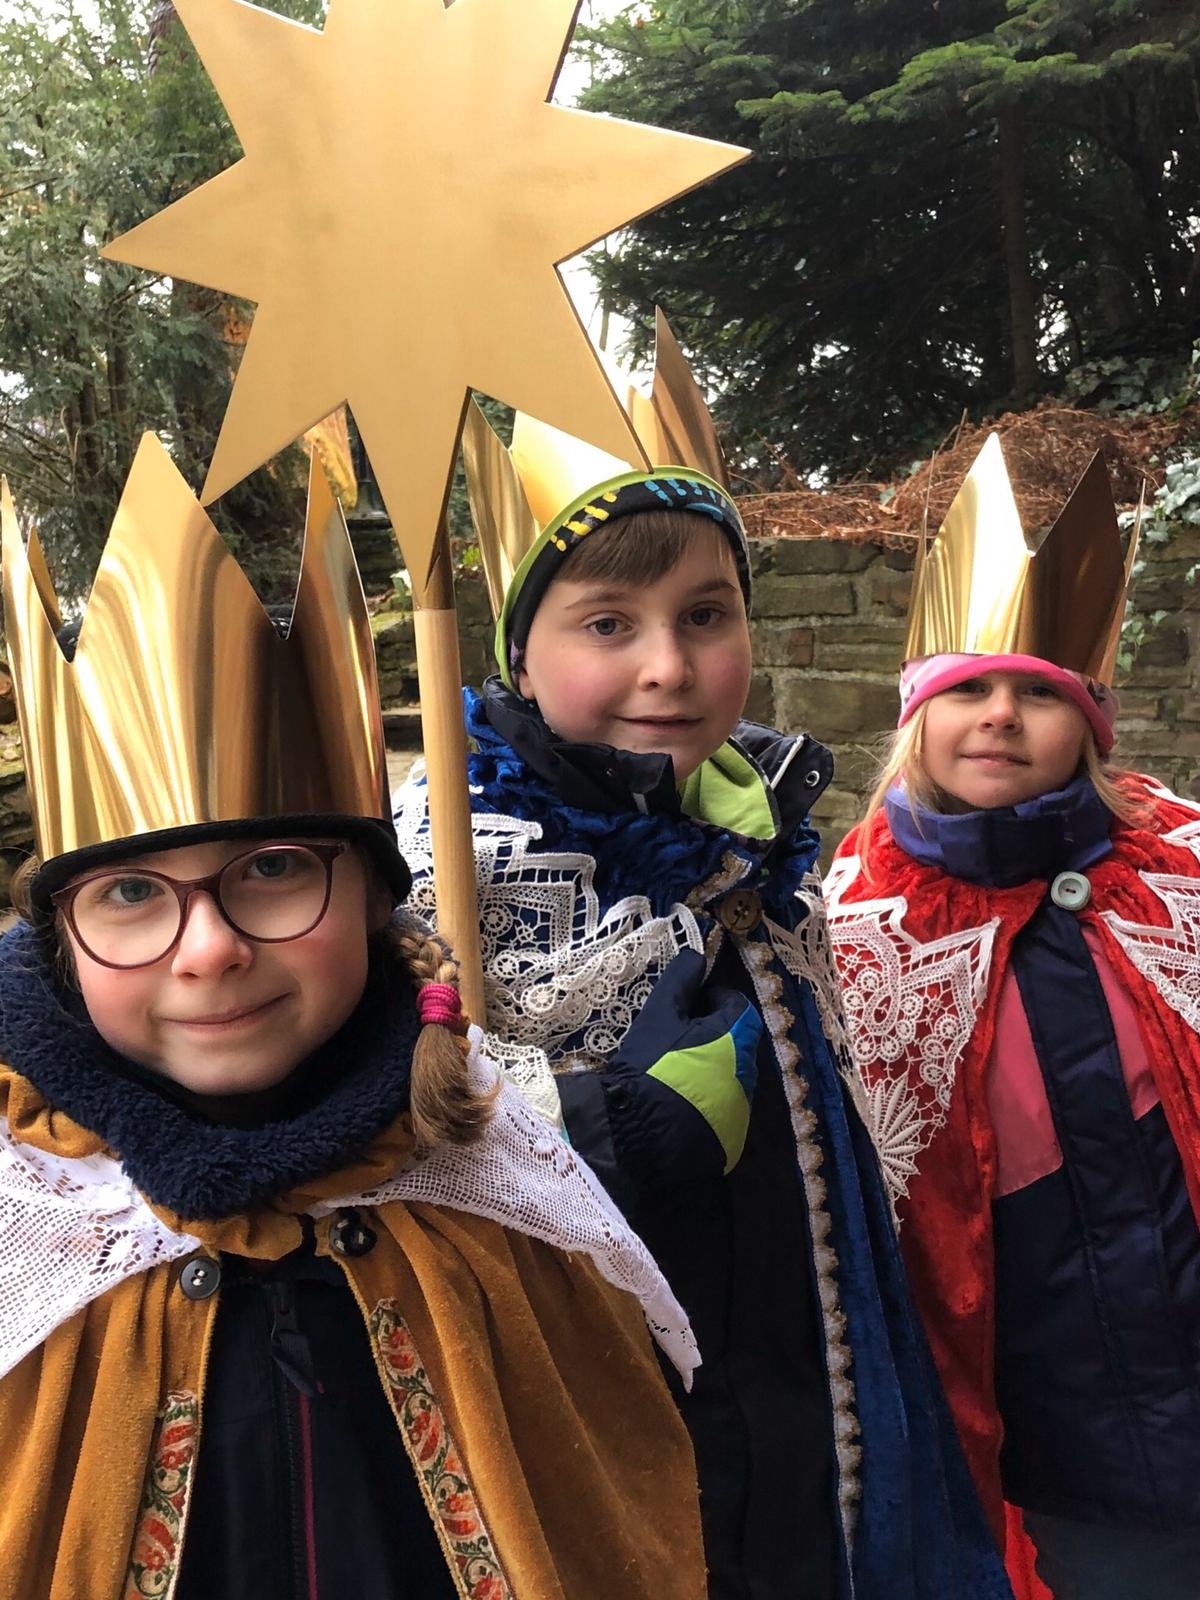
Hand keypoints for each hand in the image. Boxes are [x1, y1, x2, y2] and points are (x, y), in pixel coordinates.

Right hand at [608, 949, 761, 1175]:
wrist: (642, 1136)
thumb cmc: (650, 1067)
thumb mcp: (658, 1016)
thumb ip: (680, 981)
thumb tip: (696, 956)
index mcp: (737, 1037)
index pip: (736, 1005)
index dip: (710, 1000)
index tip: (684, 1009)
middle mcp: (749, 1072)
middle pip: (735, 1040)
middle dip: (710, 1034)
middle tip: (673, 1041)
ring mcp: (743, 1108)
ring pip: (729, 1074)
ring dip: (709, 1066)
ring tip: (672, 1073)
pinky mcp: (732, 1135)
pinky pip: (722, 1107)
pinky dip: (705, 1099)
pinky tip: (676, 1104)